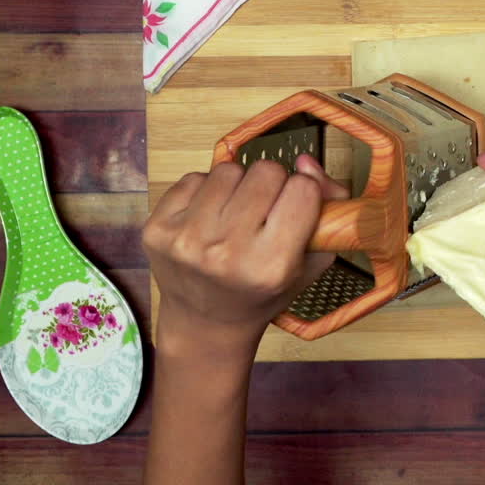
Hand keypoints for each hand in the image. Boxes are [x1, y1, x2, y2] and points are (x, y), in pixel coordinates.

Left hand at [143, 154, 348, 354]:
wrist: (204, 323)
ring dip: (238, 186)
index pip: (303, 189)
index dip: (304, 193)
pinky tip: (208, 219)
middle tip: (264, 213)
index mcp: (272, 266)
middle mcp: (227, 253)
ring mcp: (186, 240)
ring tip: (235, 215)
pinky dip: (206, 192)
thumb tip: (304, 161)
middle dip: (272, 185)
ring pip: (229, 169)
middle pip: (266, 171)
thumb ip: (327, 206)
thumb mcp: (310, 262)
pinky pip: (194, 178)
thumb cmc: (264, 292)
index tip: (295, 209)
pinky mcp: (157, 229)